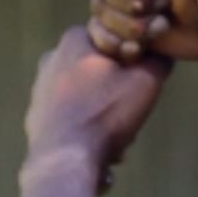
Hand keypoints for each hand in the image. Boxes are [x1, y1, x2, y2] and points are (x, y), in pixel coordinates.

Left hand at [19, 25, 172, 196]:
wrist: (65, 160)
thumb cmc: (105, 114)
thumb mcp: (146, 82)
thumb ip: (158, 59)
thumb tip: (161, 51)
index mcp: (74, 40)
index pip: (111, 36)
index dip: (131, 56)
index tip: (139, 77)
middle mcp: (51, 58)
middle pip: (98, 69)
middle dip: (116, 90)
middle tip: (129, 112)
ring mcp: (39, 89)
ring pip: (86, 96)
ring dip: (103, 114)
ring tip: (117, 139)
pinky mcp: (36, 118)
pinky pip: (72, 118)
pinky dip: (86, 129)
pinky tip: (98, 149)